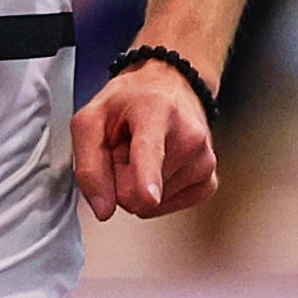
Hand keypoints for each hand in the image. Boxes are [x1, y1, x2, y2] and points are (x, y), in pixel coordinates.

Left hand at [71, 61, 217, 222]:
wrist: (173, 87)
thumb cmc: (132, 101)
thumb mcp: (92, 118)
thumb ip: (89, 165)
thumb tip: (104, 210)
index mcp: (156, 111)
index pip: (149, 151)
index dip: (147, 177)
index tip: (150, 196)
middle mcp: (189, 137)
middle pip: (137, 192)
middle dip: (122, 177)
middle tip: (127, 149)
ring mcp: (204, 162)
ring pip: (150, 204)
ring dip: (138, 183)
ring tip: (144, 153)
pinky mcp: (209, 182)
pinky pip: (165, 207)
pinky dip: (156, 192)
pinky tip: (160, 166)